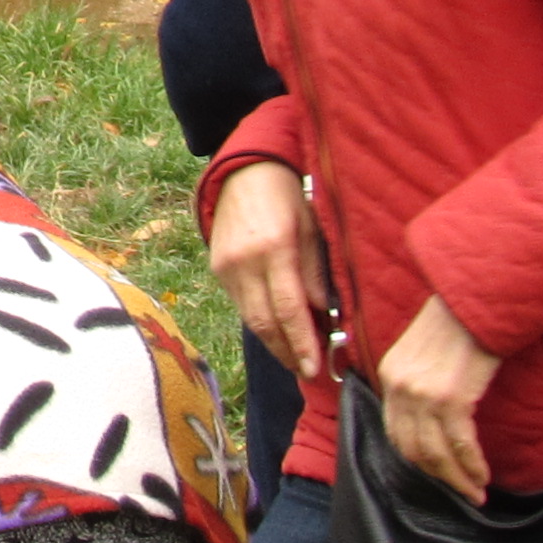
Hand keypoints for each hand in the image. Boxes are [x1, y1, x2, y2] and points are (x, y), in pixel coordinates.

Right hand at [207, 158, 332, 388]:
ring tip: (295, 357)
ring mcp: (227, 267)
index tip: (316, 367)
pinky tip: (278, 330)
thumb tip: (324, 313)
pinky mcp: (218, 269)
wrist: (243, 170)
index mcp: (274, 249)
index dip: (303, 342)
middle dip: (287, 352)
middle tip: (307, 371)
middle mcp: (245, 262)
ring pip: (250, 319)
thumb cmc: (286, 194)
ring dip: (274, 343)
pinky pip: (241, 304)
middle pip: (265, 322)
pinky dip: (261, 321)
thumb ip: (316, 271)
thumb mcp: (311, 226)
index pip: (289, 309)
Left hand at [374, 296, 504, 505]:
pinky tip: (482, 475)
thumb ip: (419, 383)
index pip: (395, 431)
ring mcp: (423, 394)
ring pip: (435, 454)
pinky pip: (459, 444)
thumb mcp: (423, 351)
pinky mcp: (451, 398)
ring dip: (457, 479)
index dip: (416, 458)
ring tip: (475, 492)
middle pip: (412, 449)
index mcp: (390, 375)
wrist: (478, 297)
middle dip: (437, 476)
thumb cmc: (458, 322)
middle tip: (459, 491)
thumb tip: (432, 419)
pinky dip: (471, 465)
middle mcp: (400, 387)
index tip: (436, 472)